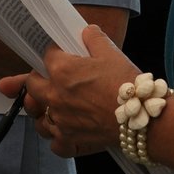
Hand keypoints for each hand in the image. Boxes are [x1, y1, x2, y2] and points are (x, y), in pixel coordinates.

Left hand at [2, 26, 138, 158]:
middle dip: (38, 79)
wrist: (141, 116)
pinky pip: (54, 142)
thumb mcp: (111, 53)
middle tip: (49, 78)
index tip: (60, 54)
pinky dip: (58, 137)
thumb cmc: (126, 83)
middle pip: (32, 85)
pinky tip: (66, 131)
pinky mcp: (70, 141)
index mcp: (62, 71)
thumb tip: (86, 31)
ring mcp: (60, 121)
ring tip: (55, 106)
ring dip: (44, 110)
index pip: (46, 55)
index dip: (53, 53)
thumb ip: (94, 38)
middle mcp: (55, 96)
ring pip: (39, 116)